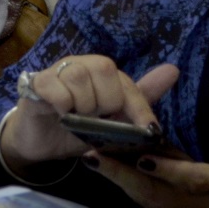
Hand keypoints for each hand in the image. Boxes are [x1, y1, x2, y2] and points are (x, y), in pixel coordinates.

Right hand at [1, 56, 178, 167]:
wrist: (41, 144)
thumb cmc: (77, 128)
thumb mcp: (113, 121)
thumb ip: (139, 99)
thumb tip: (173, 70)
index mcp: (99, 72)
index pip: (125, 80)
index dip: (138, 105)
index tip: (148, 128)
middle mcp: (78, 65)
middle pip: (103, 67)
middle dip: (107, 101)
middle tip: (97, 118)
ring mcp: (55, 72)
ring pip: (78, 75)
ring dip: (83, 104)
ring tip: (76, 118)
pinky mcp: (35, 84)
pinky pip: (53, 85)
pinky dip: (62, 103)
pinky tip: (60, 113)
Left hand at [87, 110, 208, 207]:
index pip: (194, 180)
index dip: (170, 171)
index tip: (144, 157)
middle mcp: (200, 204)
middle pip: (157, 196)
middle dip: (124, 178)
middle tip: (94, 157)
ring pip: (148, 199)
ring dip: (120, 180)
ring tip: (93, 157)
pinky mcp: (179, 206)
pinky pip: (149, 197)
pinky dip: (128, 183)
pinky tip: (108, 165)